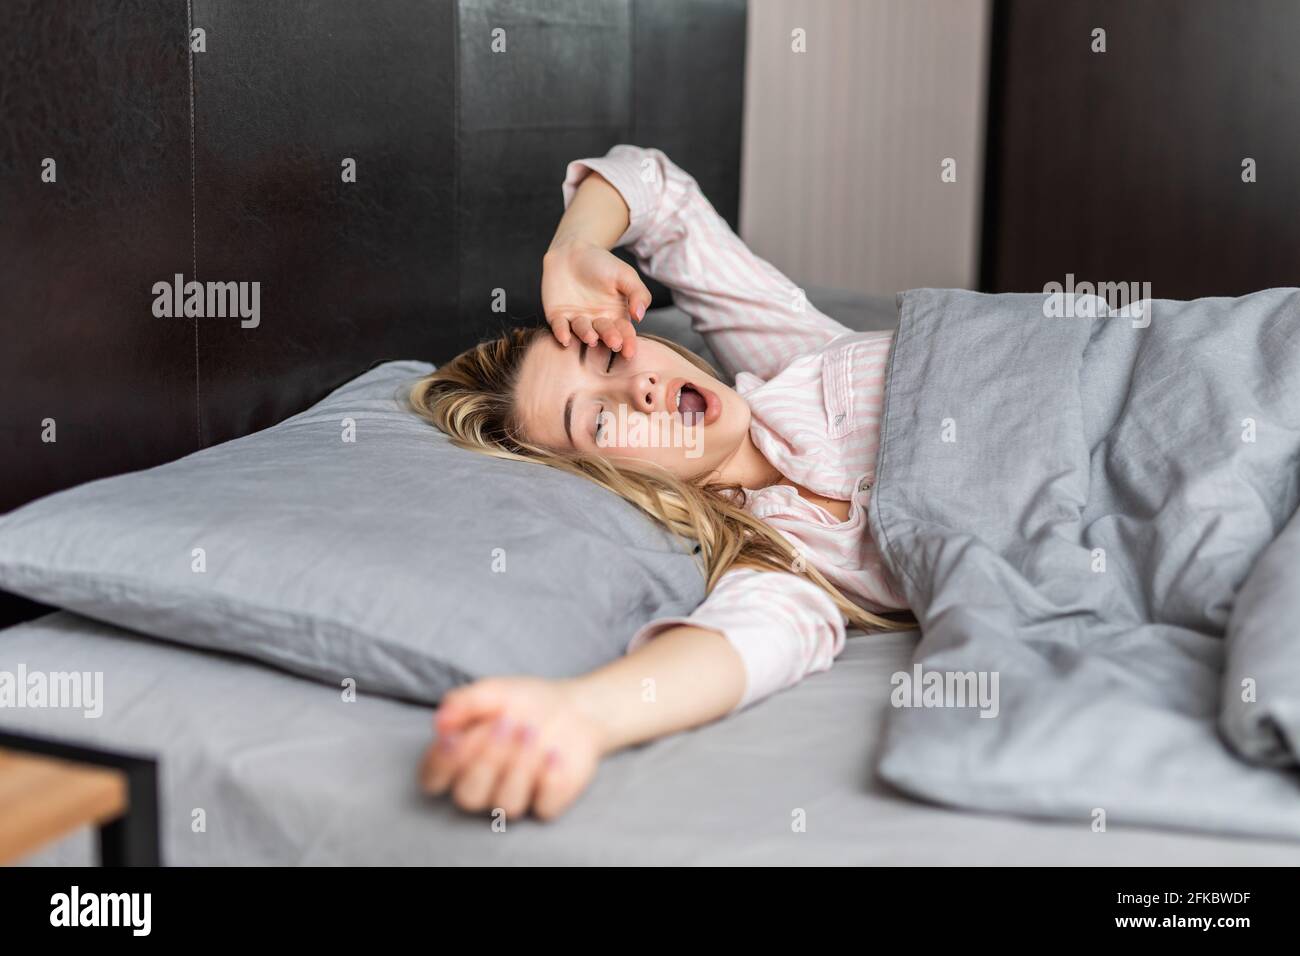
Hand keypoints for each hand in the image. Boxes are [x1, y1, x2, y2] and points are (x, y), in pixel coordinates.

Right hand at [420, 676, 604, 821]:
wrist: (573, 706)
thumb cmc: (524, 701)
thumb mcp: (493, 692)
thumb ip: (464, 703)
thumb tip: (440, 721)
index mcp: (461, 760)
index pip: (433, 779)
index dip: (439, 765)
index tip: (453, 739)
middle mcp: (484, 785)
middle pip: (468, 796)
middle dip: (486, 761)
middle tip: (506, 724)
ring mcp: (515, 797)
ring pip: (506, 805)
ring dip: (518, 768)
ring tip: (532, 732)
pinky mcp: (548, 802)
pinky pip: (543, 808)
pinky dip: (549, 781)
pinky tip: (555, 755)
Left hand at [541, 238, 651, 358]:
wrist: (572, 251)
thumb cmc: (601, 262)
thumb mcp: (625, 274)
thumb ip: (637, 293)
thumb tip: (639, 316)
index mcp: (616, 315)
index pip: (624, 332)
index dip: (628, 342)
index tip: (630, 351)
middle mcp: (597, 322)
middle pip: (605, 334)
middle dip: (610, 339)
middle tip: (614, 343)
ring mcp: (577, 320)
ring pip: (583, 332)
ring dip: (587, 336)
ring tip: (592, 338)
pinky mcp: (558, 317)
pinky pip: (560, 327)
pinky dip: (562, 333)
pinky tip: (565, 338)